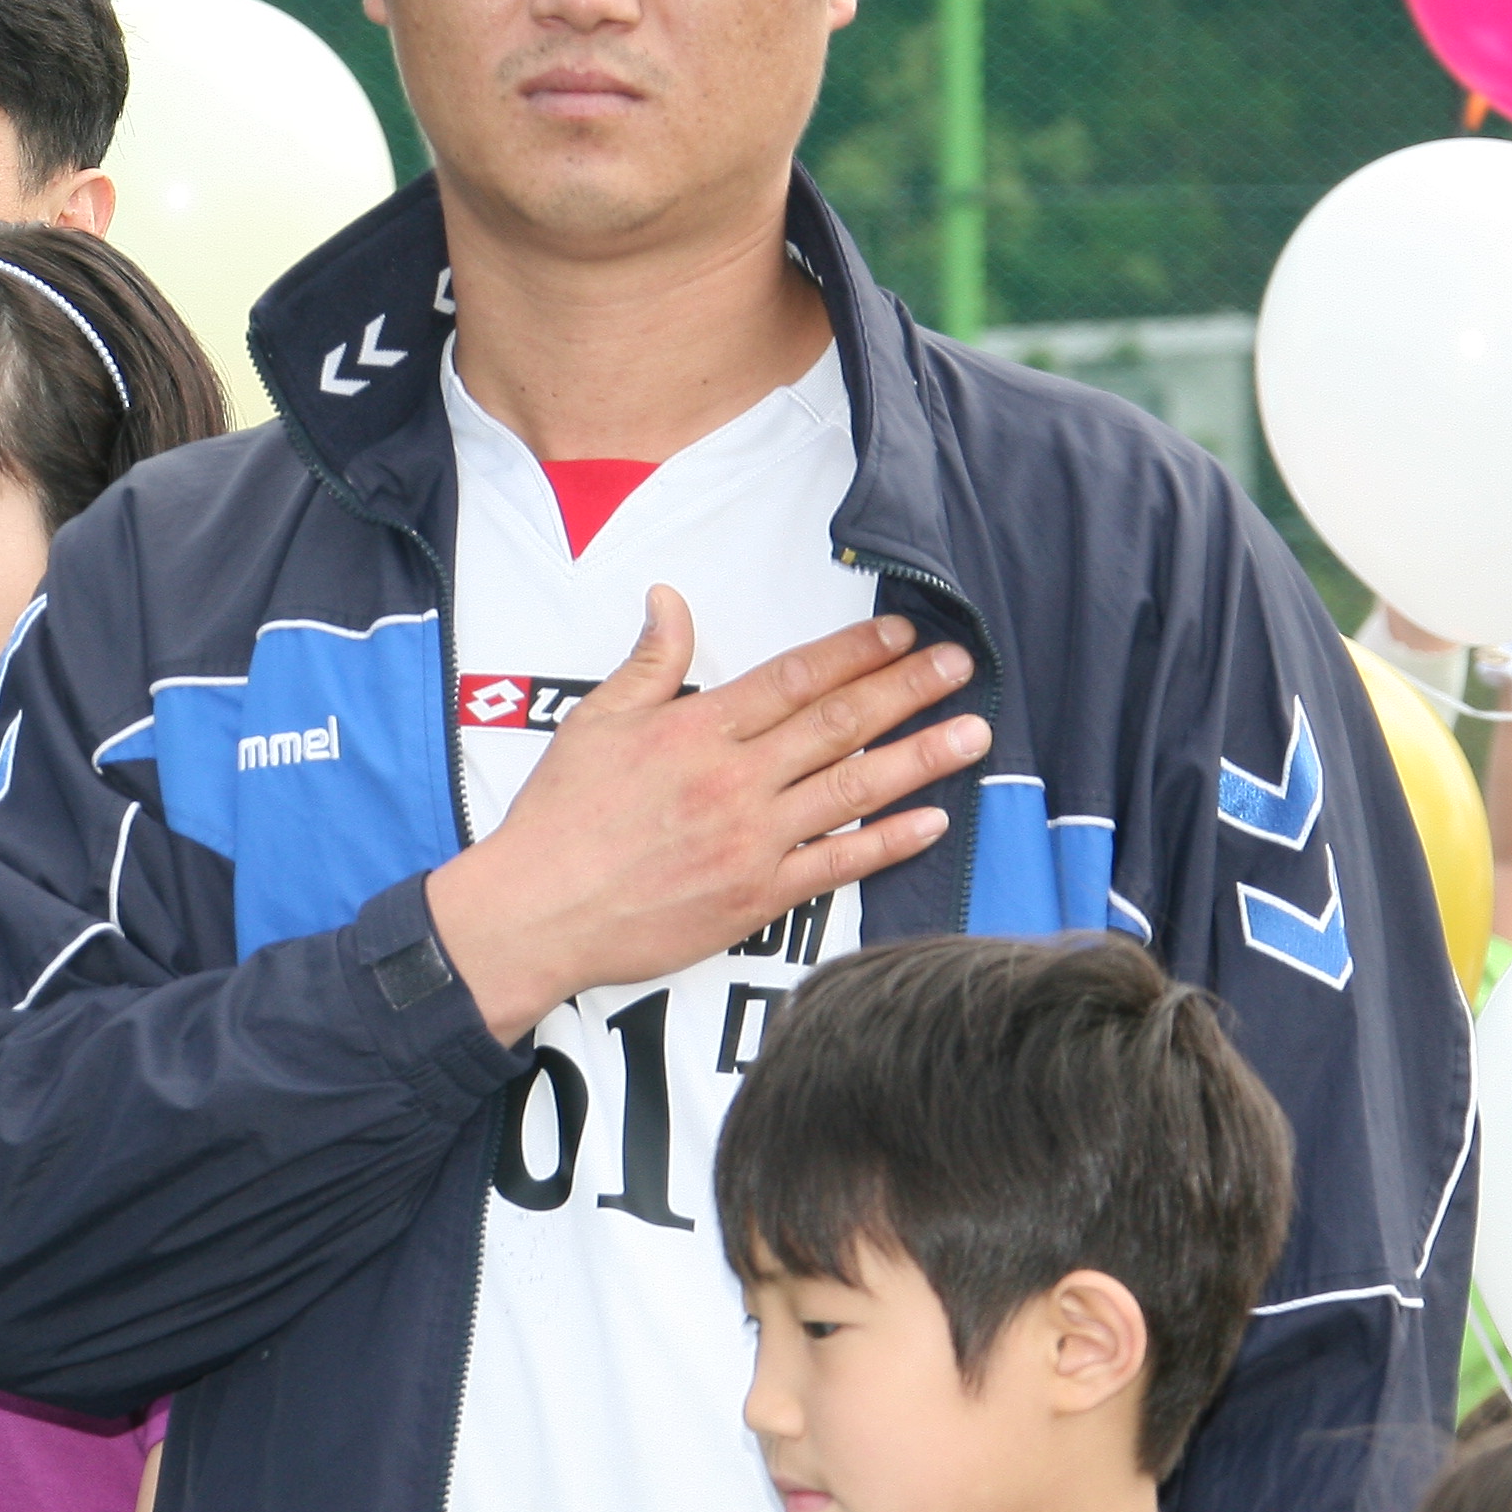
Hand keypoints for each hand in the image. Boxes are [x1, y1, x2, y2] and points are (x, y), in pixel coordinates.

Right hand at [424, 594, 986, 1041]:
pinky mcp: (756, 897)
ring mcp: (751, 841)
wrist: (537, 911)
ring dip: (920, 757)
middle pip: (839, 723)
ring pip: (854, 788)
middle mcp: (735, 780)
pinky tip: (932, 820)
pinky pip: (837, 864)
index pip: (795, 678)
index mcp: (696, 732)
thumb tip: (669, 600)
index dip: (854, 651)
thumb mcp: (593, 722)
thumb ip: (648, 663)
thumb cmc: (558, 818)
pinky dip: (888, 842)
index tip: (901, 631)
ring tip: (974, 732)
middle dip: (908, 688)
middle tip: (961, 664)